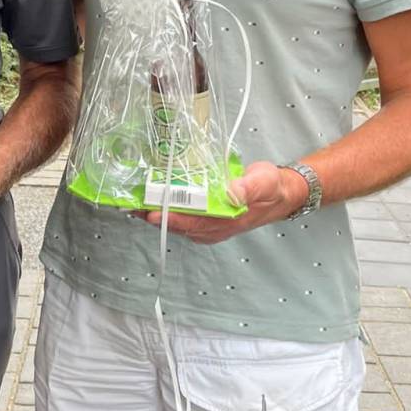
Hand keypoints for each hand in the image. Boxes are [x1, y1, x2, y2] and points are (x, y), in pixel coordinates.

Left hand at [140, 160, 305, 244]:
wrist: (279, 193)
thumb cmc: (271, 187)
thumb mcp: (264, 183)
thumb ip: (248, 188)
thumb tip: (230, 193)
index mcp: (227, 221)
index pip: (193, 223)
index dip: (171, 218)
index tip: (151, 211)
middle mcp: (213, 227)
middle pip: (178, 224)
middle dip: (154, 214)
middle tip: (131, 201)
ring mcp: (208, 224)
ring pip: (176, 221)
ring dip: (155, 211)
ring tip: (133, 198)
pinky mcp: (204, 217)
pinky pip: (180, 215)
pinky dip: (165, 207)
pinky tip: (152, 197)